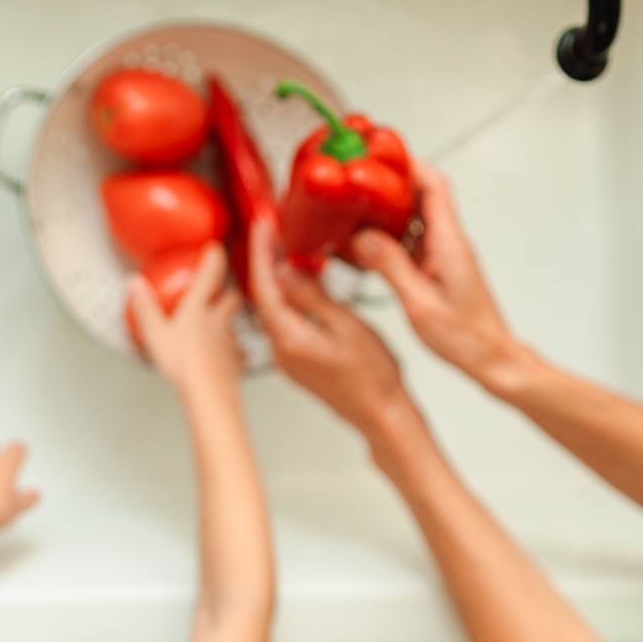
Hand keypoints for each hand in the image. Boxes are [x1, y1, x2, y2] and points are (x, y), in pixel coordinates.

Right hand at [128, 242, 245, 400]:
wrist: (209, 395)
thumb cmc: (184, 365)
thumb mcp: (155, 334)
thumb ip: (145, 308)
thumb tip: (135, 284)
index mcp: (198, 309)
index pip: (210, 274)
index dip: (213, 258)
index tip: (214, 248)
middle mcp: (219, 322)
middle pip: (231, 297)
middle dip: (228, 291)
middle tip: (221, 289)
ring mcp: (230, 342)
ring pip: (235, 324)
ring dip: (229, 321)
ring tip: (220, 324)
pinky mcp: (236, 363)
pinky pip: (237, 351)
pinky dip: (233, 350)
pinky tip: (226, 356)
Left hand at [250, 218, 416, 437]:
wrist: (381, 414)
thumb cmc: (373, 377)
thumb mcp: (347, 326)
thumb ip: (313, 297)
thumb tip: (285, 271)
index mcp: (291, 339)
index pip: (264, 287)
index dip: (261, 253)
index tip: (262, 228)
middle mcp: (282, 351)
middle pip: (263, 297)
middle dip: (265, 261)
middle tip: (271, 232)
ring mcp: (287, 358)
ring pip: (272, 310)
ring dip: (275, 279)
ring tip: (283, 250)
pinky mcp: (296, 361)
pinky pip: (283, 322)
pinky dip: (286, 298)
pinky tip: (297, 284)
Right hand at [349, 160, 524, 389]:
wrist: (491, 359)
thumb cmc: (466, 338)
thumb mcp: (419, 303)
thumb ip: (390, 266)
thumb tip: (363, 238)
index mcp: (450, 244)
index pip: (434, 186)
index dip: (409, 165)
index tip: (382, 159)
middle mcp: (450, 244)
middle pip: (423, 196)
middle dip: (391, 186)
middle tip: (360, 184)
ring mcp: (446, 256)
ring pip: (416, 219)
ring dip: (389, 214)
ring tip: (357, 213)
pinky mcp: (440, 269)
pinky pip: (414, 242)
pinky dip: (392, 239)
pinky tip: (370, 249)